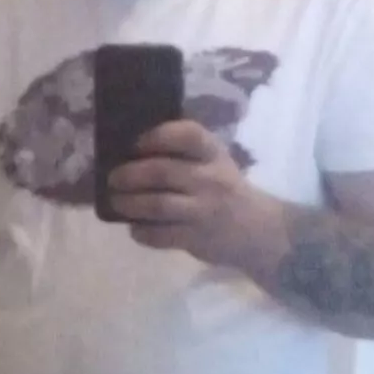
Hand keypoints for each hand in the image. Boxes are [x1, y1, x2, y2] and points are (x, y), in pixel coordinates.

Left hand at [107, 120, 281, 271]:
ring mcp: (204, 210)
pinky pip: (161, 235)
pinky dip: (143, 233)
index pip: (188, 135)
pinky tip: (135, 229)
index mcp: (213, 155)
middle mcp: (210, 179)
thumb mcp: (215, 164)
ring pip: (157, 205)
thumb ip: (183, 155)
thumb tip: (129, 152)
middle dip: (130, 174)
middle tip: (114, 178)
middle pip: (162, 172)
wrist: (260, 231)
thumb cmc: (226, 191)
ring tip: (116, 202)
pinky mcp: (197, 238)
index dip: (158, 136)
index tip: (136, 144)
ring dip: (130, 203)